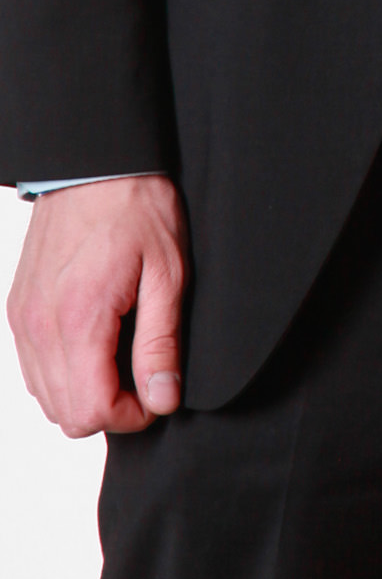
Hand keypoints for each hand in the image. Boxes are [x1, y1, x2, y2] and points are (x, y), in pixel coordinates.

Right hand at [8, 176, 189, 434]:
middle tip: (145, 376)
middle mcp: (39, 325)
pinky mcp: (17, 309)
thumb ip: (161, 342)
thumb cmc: (137, 209)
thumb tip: (162, 399)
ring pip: (46, 397)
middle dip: (110, 409)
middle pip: (67, 413)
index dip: (133, 414)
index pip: (93, 410)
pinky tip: (96, 345)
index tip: (158, 392)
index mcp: (79, 318)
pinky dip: (64, 373)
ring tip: (123, 357)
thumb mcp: (168, 273)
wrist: (94, 164)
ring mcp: (22, 318)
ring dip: (85, 393)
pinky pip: (33, 369)